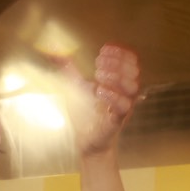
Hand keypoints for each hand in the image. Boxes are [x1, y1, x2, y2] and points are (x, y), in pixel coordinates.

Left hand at [59, 43, 141, 158]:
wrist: (85, 140)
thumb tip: (55, 51)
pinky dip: (113, 97)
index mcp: (119, 81)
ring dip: (116, 77)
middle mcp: (125, 93)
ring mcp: (123, 106)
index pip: (130, 60)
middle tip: (98, 65)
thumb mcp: (75, 86)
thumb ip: (68, 68)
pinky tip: (99, 92)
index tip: (103, 50)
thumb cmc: (85, 113)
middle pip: (134, 71)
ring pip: (132, 87)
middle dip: (117, 63)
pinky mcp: (117, 120)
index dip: (120, 52)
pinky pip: (124, 107)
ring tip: (98, 78)